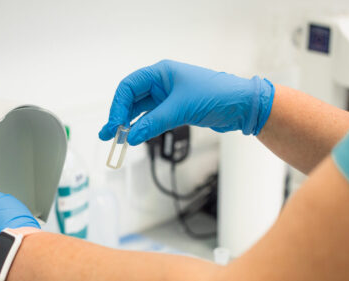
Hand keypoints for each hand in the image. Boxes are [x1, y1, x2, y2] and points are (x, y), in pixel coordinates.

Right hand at [98, 59, 274, 144]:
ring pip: (140, 110)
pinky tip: (135, 136)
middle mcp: (161, 82)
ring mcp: (167, 96)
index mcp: (161, 72)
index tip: (114, 125)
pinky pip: (151, 118)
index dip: (118, 107)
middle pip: (131, 99)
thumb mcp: (180, 109)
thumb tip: (131, 137)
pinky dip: (142, 127)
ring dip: (128, 124)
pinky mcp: (174, 110)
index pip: (129, 87)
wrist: (240, 106)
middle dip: (119, 116)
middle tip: (108, 134)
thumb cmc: (216, 96)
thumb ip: (154, 123)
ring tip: (116, 139)